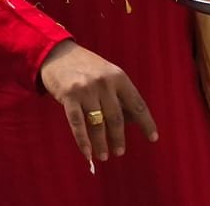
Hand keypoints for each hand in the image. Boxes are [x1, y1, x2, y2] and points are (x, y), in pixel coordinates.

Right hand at [39, 40, 157, 161]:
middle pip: (116, 118)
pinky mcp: (69, 96)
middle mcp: (104, 83)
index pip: (137, 104)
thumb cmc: (86, 67)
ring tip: (104, 156)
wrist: (57, 53)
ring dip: (101, 143)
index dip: (146, 123)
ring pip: (98, 124)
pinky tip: (87, 153)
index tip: (153, 138)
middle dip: (119, 138)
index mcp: (118, 77)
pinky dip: (83, 141)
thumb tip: (132, 122)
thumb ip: (119, 95)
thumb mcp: (107, 74)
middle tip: (120, 152)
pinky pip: (77, 123)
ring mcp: (86, 89)